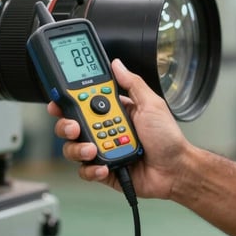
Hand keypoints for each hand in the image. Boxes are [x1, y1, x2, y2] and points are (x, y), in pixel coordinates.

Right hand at [49, 58, 193, 198]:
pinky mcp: (104, 171)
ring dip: (78, 148)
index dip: (69, 102)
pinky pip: (86, 171)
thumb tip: (117, 64)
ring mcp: (103, 151)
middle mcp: (105, 130)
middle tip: (74, 127)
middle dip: (67, 126)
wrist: (175, 169)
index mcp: (116, 112)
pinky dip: (91, 169)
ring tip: (92, 149)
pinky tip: (102, 167)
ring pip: (74, 149)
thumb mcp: (151, 104)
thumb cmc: (168, 138)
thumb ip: (132, 84)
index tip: (60, 101)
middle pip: (72, 126)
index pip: (85, 104)